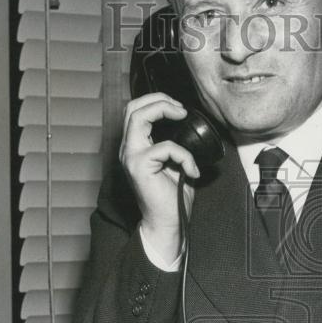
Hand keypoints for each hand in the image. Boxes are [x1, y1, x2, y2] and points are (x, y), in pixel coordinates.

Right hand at [119, 93, 199, 263]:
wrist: (168, 223)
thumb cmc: (172, 197)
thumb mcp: (175, 163)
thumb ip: (175, 144)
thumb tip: (187, 126)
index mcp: (135, 147)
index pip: (134, 111)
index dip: (155, 101)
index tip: (179, 108)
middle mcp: (128, 150)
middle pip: (132, 108)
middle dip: (158, 99)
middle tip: (180, 108)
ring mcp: (131, 158)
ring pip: (139, 117)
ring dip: (164, 110)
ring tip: (183, 116)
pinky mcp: (140, 167)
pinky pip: (166, 147)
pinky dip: (184, 156)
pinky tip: (192, 170)